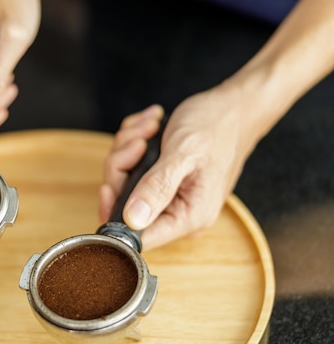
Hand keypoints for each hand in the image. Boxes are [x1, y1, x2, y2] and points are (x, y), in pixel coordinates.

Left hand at [99, 89, 257, 250]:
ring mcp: (168, 196)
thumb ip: (158, 187)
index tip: (110, 185)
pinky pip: (130, 166)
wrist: (233, 107)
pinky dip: (134, 142)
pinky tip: (151, 127)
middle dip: (123, 166)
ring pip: (123, 180)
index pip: (138, 236)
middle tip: (139, 142)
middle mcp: (178, 212)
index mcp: (189, 216)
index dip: (115, 212)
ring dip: (129, 148)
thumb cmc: (216, 126)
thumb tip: (133, 219)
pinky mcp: (161, 181)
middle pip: (123, 204)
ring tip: (151, 128)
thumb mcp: (184, 153)